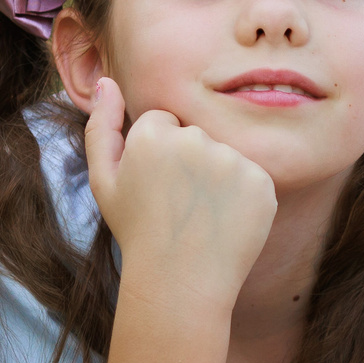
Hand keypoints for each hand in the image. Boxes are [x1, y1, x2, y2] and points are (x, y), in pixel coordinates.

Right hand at [83, 76, 276, 285]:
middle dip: (188, 163)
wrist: (179, 283)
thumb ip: (101, 126)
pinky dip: (242, 196)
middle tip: (177, 205)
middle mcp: (195, 139)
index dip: (158, 156)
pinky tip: (224, 222)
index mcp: (153, 133)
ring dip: (216, 179)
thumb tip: (107, 80)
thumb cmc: (137, 231)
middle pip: (196, 135)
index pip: (164, 122)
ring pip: (225, 156)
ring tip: (200, 216)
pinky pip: (252, 176)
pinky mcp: (262, 182)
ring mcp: (232, 160)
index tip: (155, 187)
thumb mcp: (104, 181)